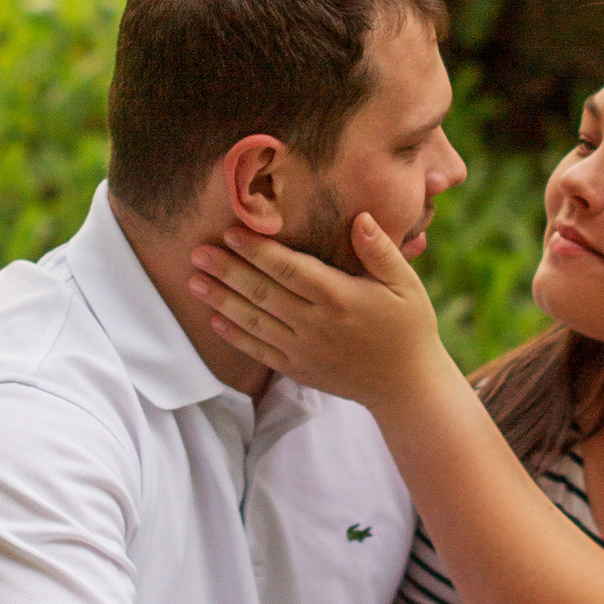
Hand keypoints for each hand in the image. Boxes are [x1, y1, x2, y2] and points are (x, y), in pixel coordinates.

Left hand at [188, 209, 449, 412]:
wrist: (406, 386)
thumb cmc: (409, 326)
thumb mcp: (405, 284)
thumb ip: (380, 251)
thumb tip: (360, 218)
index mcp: (340, 297)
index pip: (289, 269)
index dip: (257, 250)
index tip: (231, 231)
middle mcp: (317, 324)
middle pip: (262, 292)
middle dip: (227, 270)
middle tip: (197, 250)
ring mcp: (304, 350)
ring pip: (254, 321)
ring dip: (221, 300)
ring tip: (194, 280)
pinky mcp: (298, 369)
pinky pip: (259, 351)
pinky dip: (235, 336)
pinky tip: (214, 320)